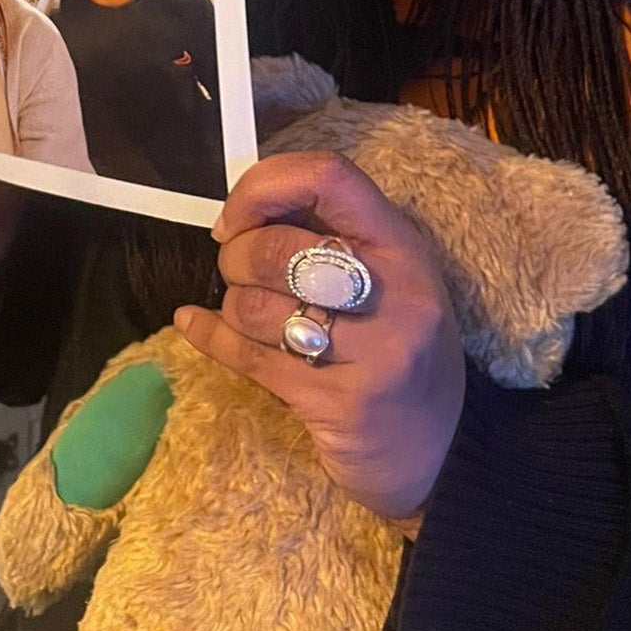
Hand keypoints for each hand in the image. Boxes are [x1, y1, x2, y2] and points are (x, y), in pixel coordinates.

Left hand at [174, 152, 464, 522]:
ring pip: (256, 305)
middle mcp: (394, 292)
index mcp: (404, 246)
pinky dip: (208, 335)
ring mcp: (371, 350)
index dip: (265, 186)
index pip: (328, 177)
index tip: (238, 218)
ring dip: (232, 307)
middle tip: (239, 274)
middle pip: (278, 248)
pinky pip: (247, 355)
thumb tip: (246, 207)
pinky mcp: (337, 402)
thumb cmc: (400, 352)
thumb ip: (335, 237)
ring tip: (249, 316)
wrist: (437, 452)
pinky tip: (194, 325)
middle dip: (236, 258)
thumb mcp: (389, 280)